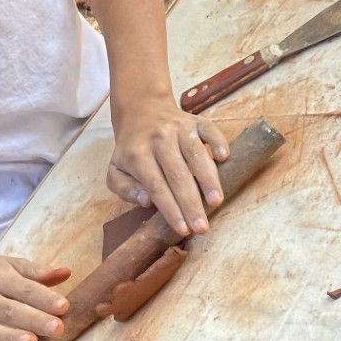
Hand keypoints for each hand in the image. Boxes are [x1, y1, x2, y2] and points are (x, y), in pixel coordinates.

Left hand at [107, 94, 229, 235]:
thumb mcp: (116, 171)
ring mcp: (179, 128)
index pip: (156, 186)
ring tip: (216, 201)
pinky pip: (210, 130)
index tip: (183, 229)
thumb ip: (125, 189)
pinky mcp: (196, 121)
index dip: (170, 209)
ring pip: (196, 154)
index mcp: (137, 155)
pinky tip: (224, 158)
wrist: (141, 110)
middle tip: (202, 226)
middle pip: (178, 175)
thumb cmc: (131, 149)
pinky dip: (218, 142)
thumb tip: (146, 201)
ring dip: (208, 179)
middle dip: (191, 203)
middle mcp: (159, 140)